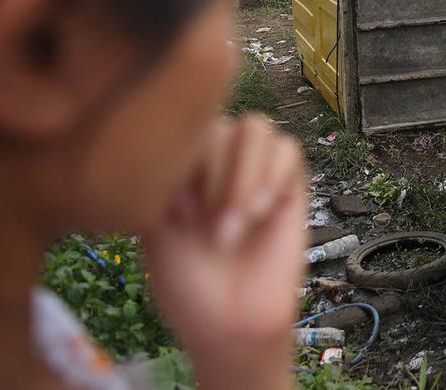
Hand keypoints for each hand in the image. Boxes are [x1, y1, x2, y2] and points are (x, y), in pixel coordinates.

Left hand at [143, 115, 305, 389]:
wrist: (229, 323)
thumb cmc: (188, 286)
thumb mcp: (155, 228)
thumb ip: (165, 177)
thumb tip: (182, 137)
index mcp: (179, 170)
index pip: (183, 126)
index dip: (184, 162)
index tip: (178, 212)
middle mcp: (217, 164)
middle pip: (220, 121)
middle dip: (212, 173)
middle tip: (206, 222)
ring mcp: (255, 172)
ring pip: (255, 128)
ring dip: (241, 175)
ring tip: (236, 222)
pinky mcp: (290, 185)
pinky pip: (289, 150)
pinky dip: (272, 175)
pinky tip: (260, 211)